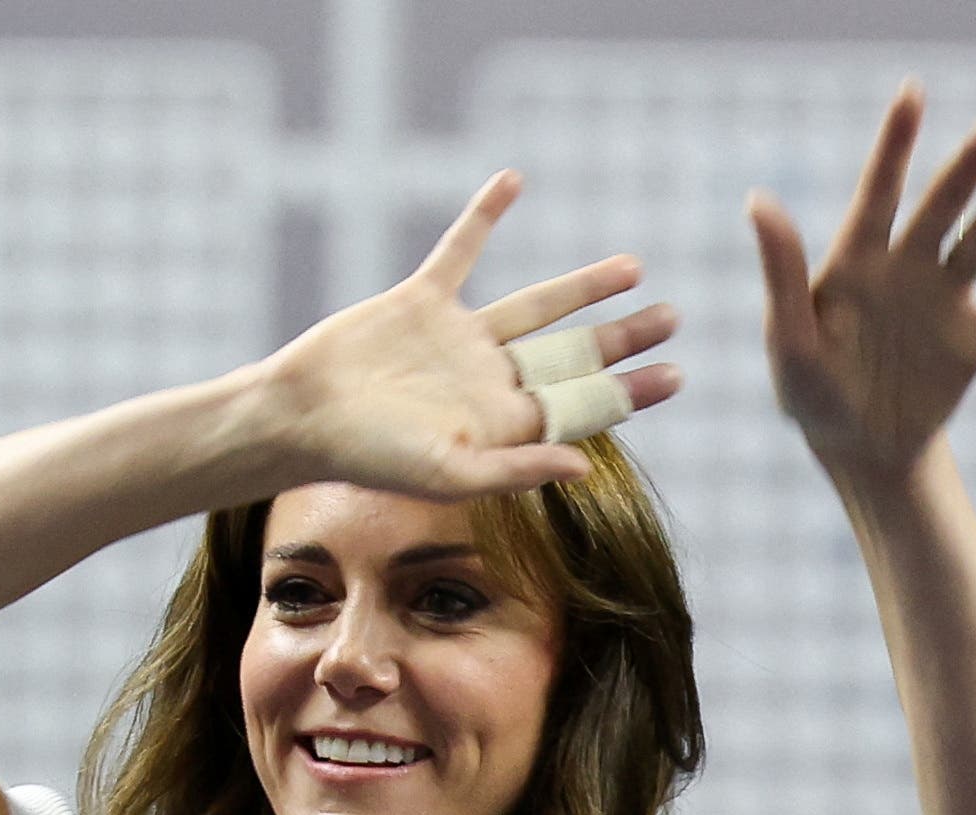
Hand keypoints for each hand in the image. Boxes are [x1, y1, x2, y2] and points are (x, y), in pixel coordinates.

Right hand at [257, 169, 681, 499]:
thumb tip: (585, 465)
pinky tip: (513, 180)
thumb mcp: (447, 474)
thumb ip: (516, 468)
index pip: (578, 405)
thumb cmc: (366, 458)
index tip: (677, 373)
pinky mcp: (420, 302)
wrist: (298, 416)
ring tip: (632, 269)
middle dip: (621, 339)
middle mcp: (486, 380)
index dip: (629, 391)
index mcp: (498, 424)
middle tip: (672, 317)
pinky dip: (484, 215)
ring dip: (582, 287)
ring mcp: (456, 339)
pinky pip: (461, 250)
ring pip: (535, 305)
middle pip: (569, 355)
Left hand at [749, 85, 975, 486]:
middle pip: (945, 203)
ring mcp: (945, 298)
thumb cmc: (810, 396)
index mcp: (855, 264)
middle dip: (974, 159)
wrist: (860, 450)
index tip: (913, 92)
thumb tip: (758, 199)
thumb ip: (781, 273)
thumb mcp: (789, 341)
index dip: (895, 144)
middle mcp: (906, 268)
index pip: (877, 193)